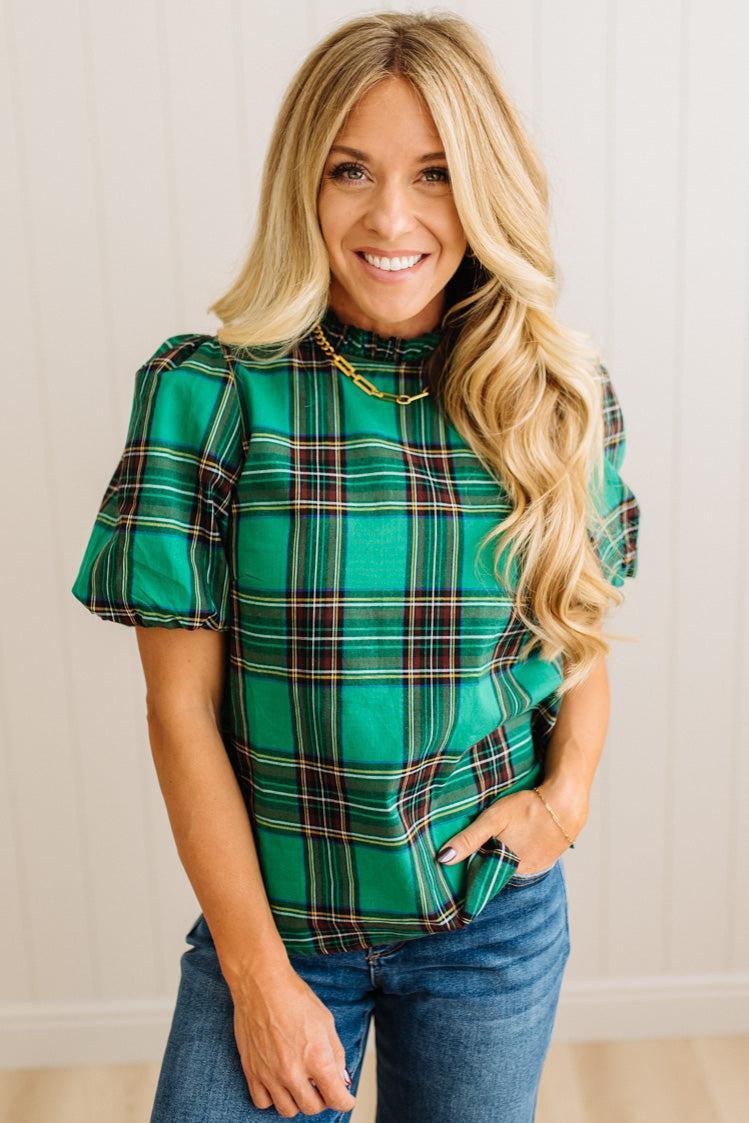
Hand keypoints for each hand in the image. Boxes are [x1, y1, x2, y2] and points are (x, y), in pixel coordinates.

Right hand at [228, 961, 355, 1116]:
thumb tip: (340, 1077)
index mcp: (316, 1058)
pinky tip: (279, 1083)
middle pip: (312, 1108)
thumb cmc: (295, 998)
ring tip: (300, 1083)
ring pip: (288, 1110)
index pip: (336, 1099)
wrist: (262, 985)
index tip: (345, 1098)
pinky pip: (262, 1103)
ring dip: (298, 1101)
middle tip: (322, 1085)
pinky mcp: (251, 1071)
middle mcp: (293, 1072)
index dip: (345, 1101)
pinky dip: (273, 1098)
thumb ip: (336, 1054)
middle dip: (322, 1099)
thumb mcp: (326, 1022)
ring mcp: (270, 1074)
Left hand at [436, 782, 586, 873]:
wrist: (566, 804)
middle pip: (496, 871)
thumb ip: (469, 839)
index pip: (480, 876)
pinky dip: (519, 853)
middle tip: (483, 842)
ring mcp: (536, 868)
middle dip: (486, 860)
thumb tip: (443, 859)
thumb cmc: (527, 807)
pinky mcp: (547, 861)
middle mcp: (521, 873)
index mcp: (505, 866)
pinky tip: (518, 838)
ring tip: (500, 838)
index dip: (471, 867)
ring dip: (504, 856)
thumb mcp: (493, 819)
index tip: (461, 861)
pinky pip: (526, 862)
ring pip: (511, 866)